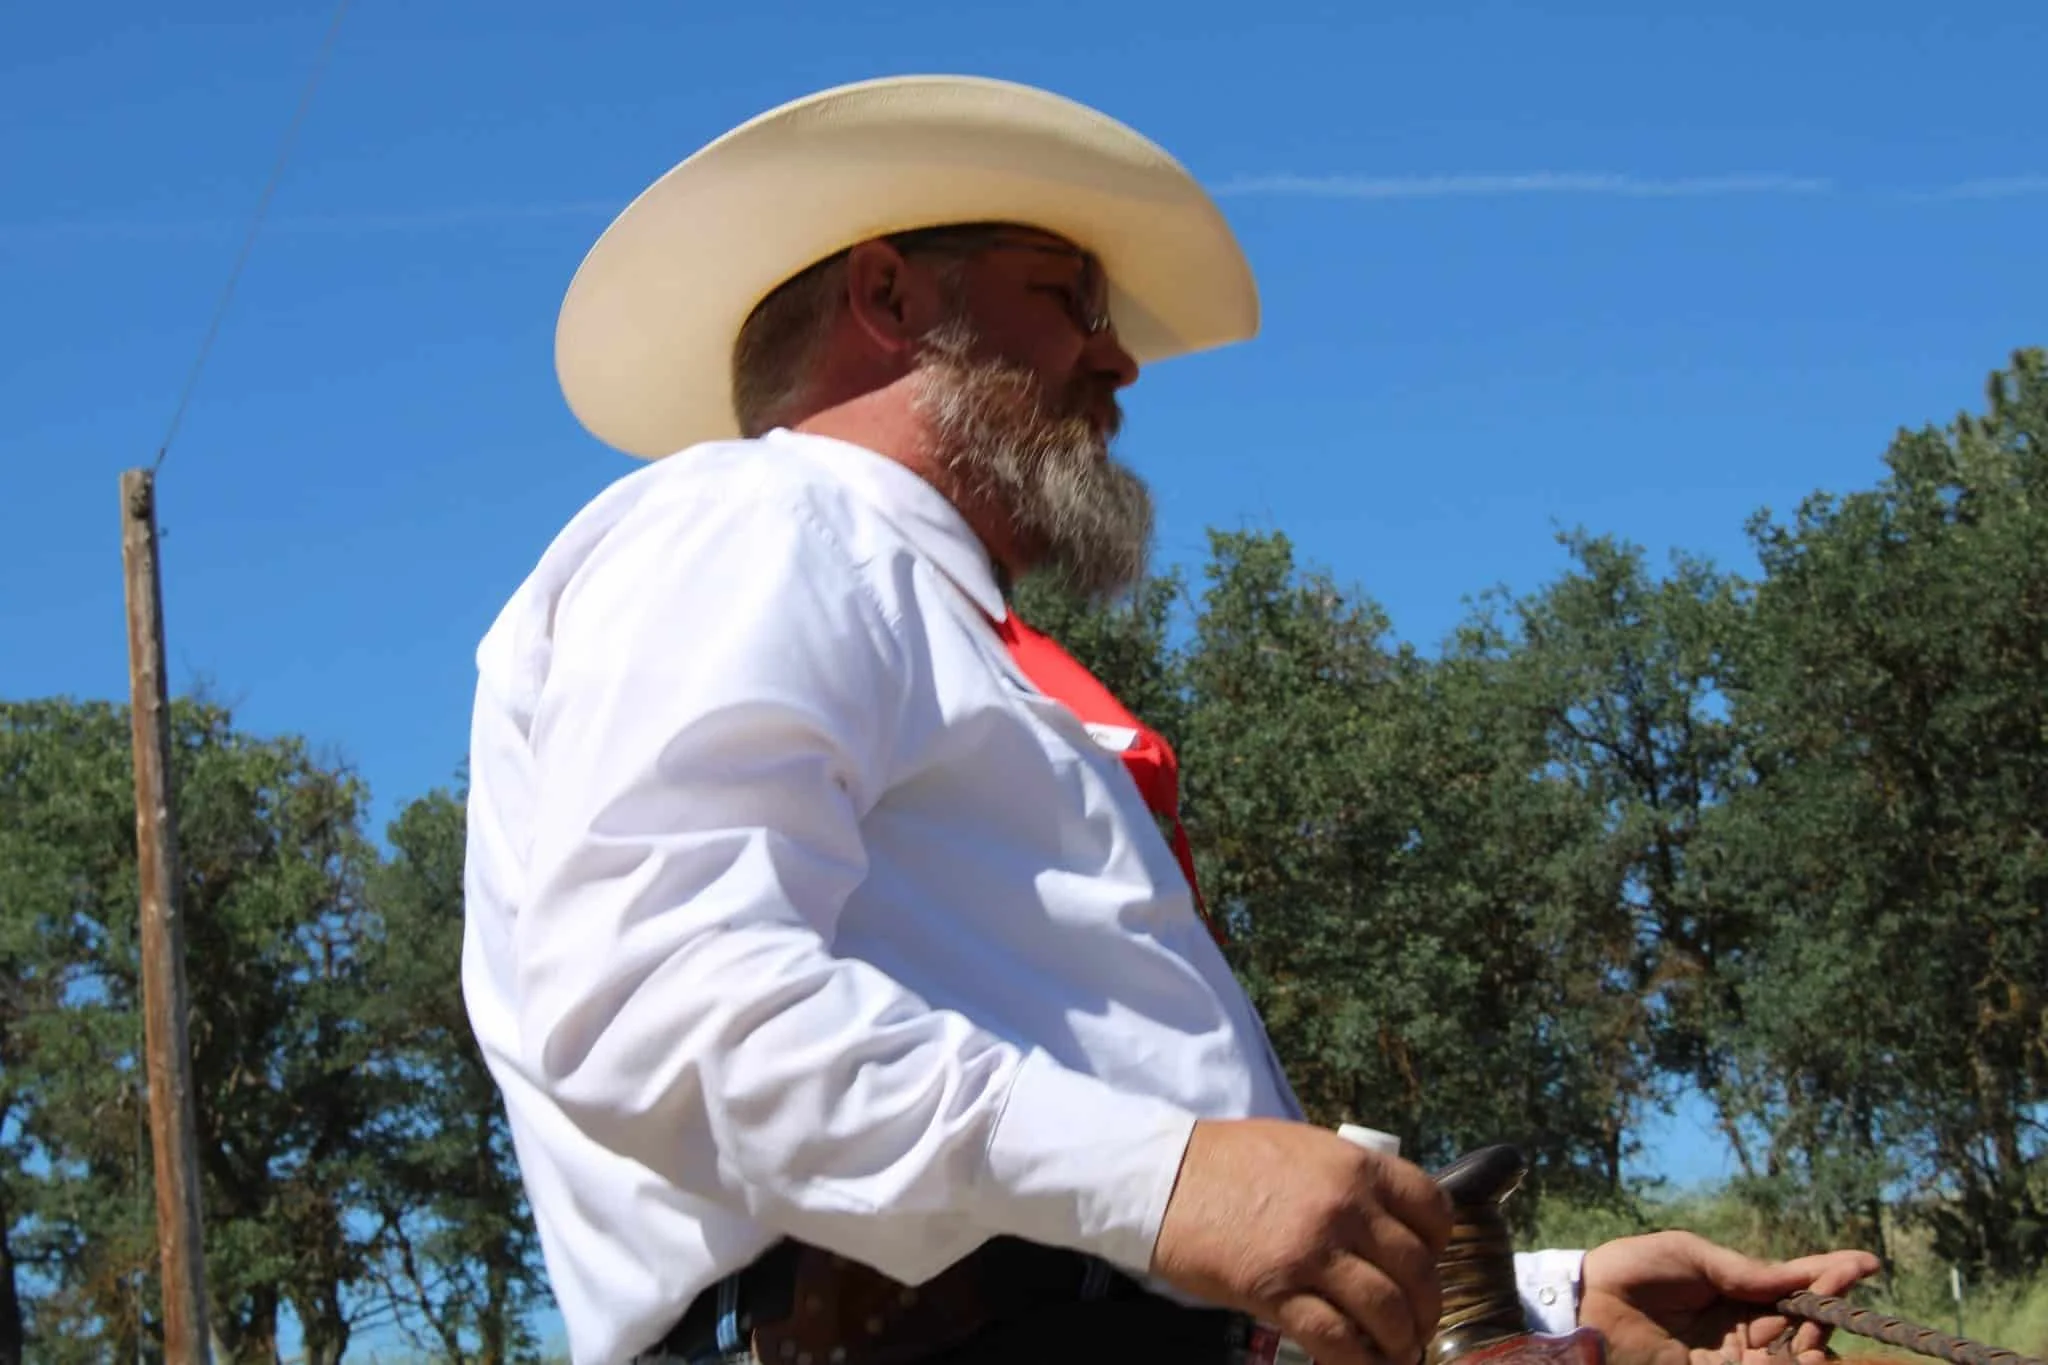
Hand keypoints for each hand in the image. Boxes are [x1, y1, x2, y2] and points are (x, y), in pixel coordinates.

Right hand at [1150, 1118, 1454, 1364]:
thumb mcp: (1303, 1149)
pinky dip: (1359, 1361)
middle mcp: (1345, 1207)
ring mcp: (1313, 1251)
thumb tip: (1383, 1221)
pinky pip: (1337, 1339)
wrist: (1163, 1178)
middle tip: (1414, 1324)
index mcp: (1355, 1166)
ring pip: (1388, 1310)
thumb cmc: (1228, 1161)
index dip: (1439, 1246)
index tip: (1426, 1264)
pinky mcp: (1277, 1291)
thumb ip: (1347, 1181)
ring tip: (1394, 1352)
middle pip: (1419, 1269)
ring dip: (1400, 1341)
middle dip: (1425, 1307)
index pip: (1433, 1210)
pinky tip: (1360, 1364)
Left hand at [1579, 1230, 1881, 1364]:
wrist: (1585, 1307)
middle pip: (1806, 1327)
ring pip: (1797, 1359)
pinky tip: (1805, 1356)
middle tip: (1828, 1298)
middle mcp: (1743, 1329)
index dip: (1831, 1276)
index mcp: (1737, 1291)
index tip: (1867, 1263)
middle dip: (1826, 1312)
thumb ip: (1746, 1271)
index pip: (1795, 1286)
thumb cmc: (1632, 1271)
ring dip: (1816, 1346)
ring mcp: (1734, 1359)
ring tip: (1813, 1332)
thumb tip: (1799, 1277)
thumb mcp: (1692, 1255)